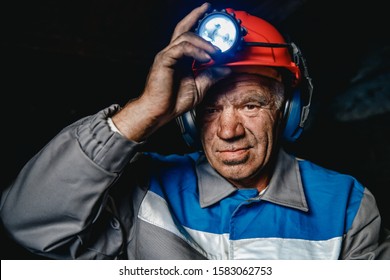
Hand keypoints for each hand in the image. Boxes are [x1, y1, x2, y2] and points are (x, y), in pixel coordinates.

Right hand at [112, 2, 229, 140]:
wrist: (159, 112)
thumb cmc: (173, 101)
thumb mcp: (199, 87)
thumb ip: (212, 76)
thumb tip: (226, 68)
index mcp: (179, 58)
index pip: (189, 35)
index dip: (198, 24)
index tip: (211, 17)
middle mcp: (172, 53)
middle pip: (183, 27)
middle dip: (196, 16)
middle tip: (208, 9)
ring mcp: (167, 56)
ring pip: (185, 36)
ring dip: (203, 42)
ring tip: (216, 51)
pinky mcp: (164, 61)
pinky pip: (182, 48)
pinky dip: (196, 51)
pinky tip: (206, 58)